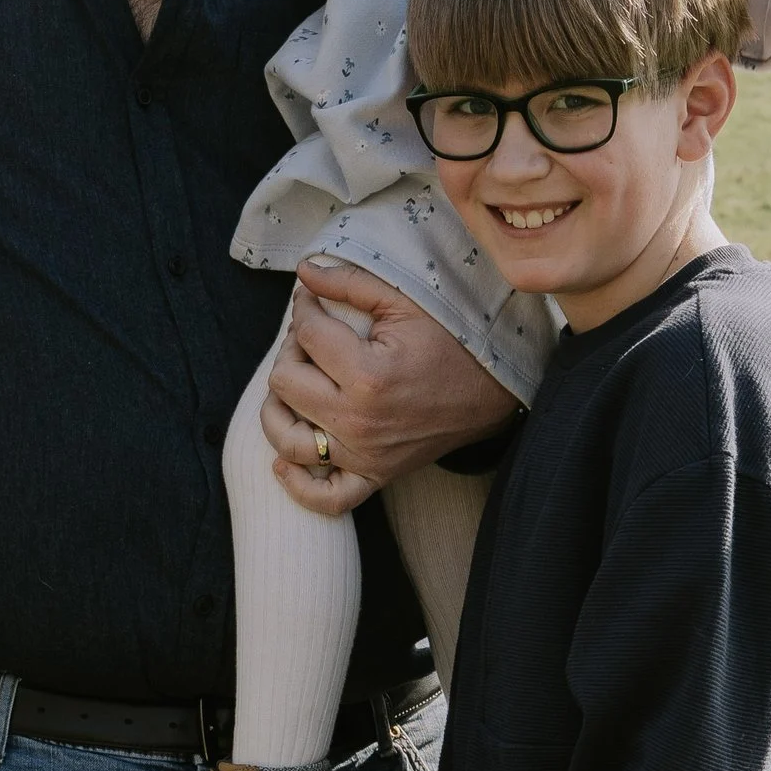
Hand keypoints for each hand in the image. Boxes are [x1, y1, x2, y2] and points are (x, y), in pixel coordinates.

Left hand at [262, 261, 516, 517]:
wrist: (493, 390)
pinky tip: (283, 461)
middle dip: (290, 352)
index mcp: (368, 376)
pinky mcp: (374, 476)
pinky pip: (325, 498)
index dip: (303, 309)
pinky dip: (298, 486)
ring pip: (288, 441)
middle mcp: (360, 422)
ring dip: (278, 411)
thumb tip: (303, 272)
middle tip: (311, 339)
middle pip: (284, 384)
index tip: (313, 301)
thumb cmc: (452, 341)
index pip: (307, 335)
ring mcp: (365, 455)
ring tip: (295, 386)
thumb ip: (351, 283)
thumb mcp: (406, 302)